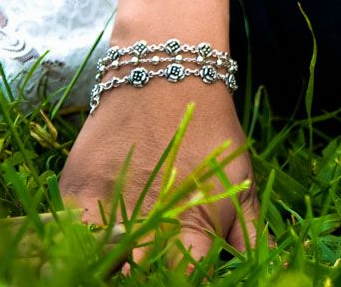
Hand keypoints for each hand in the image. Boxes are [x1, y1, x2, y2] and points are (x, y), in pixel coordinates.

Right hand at [58, 77, 261, 262]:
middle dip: (144, 276)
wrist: (166, 74)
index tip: (181, 279)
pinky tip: (90, 252)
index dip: (183, 282)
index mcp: (196, 224)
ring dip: (111, 267)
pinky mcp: (75, 192)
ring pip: (100, 264)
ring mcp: (109, 205)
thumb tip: (272, 266)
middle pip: (140, 277)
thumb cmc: (210, 132)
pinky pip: (68, 238)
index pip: (186, 279)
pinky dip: (78, 248)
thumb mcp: (240, 179)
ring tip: (123, 264)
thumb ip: (250, 233)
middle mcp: (151, 219)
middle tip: (148, 270)